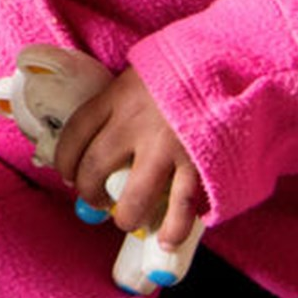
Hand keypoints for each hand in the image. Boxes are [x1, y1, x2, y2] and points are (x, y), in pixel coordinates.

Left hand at [52, 68, 205, 248]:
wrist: (232, 58)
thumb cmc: (186, 65)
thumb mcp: (143, 71)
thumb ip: (124, 99)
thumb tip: (103, 131)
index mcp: (117, 96)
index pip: (75, 133)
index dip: (65, 161)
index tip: (66, 174)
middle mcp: (134, 123)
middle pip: (95, 168)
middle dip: (89, 192)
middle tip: (95, 200)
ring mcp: (166, 146)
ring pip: (134, 197)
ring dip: (126, 215)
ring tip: (127, 220)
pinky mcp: (197, 162)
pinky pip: (179, 205)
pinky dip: (173, 228)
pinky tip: (166, 239)